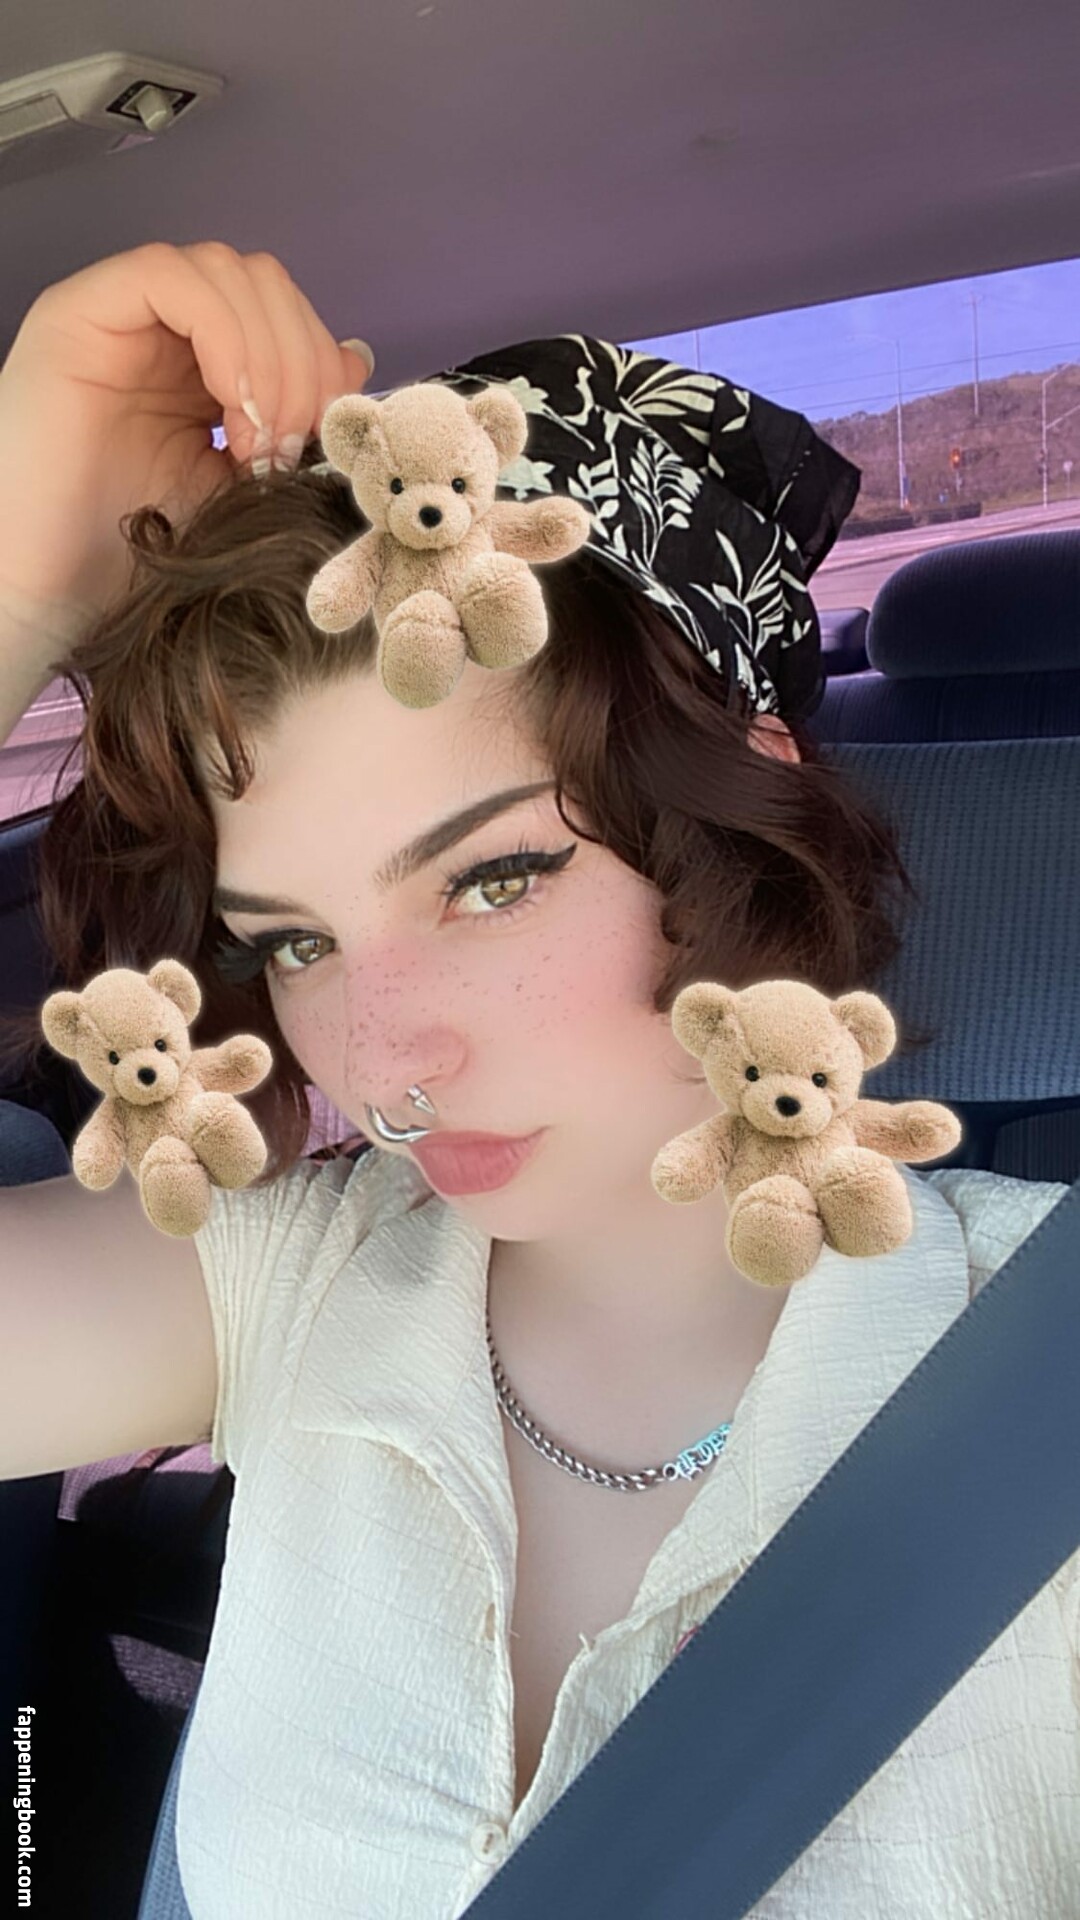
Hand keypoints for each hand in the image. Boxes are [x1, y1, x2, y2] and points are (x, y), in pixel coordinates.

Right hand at [0, 241, 373, 629]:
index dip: (320, 362)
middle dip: (302, 358)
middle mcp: (160, 328)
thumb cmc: (137, 553)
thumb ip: (296, 425)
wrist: (52, 590)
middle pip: (263, 282)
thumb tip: (356, 360)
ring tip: (259, 438)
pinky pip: (168, 276)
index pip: (284, 313)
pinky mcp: (79, 312)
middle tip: (294, 443)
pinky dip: (224, 332)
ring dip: (268, 352)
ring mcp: (119, 315)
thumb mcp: (242, 486)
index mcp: (200, 364)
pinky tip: (232, 405)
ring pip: (225, 270)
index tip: (323, 441)